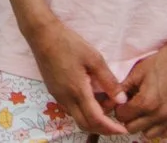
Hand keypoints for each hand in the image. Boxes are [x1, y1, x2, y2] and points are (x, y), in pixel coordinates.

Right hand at [27, 16, 127, 136]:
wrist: (42, 35)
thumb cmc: (69, 43)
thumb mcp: (94, 58)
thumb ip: (108, 80)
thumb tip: (121, 100)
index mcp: (77, 91)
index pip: (96, 119)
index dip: (111, 128)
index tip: (123, 130)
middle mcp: (66, 99)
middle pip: (85, 124)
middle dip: (102, 129)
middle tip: (116, 124)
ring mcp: (58, 96)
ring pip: (77, 118)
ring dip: (93, 120)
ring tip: (106, 108)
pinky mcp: (54, 91)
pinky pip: (71, 109)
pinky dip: (84, 111)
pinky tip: (91, 99)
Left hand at [111, 36, 166, 141]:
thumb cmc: (164, 61)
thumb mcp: (139, 70)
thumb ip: (124, 87)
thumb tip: (114, 97)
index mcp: (146, 102)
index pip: (122, 116)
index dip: (119, 108)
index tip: (122, 101)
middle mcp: (158, 114)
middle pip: (132, 128)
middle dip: (128, 117)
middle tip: (131, 105)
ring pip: (148, 134)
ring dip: (142, 125)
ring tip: (144, 111)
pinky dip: (159, 129)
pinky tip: (157, 118)